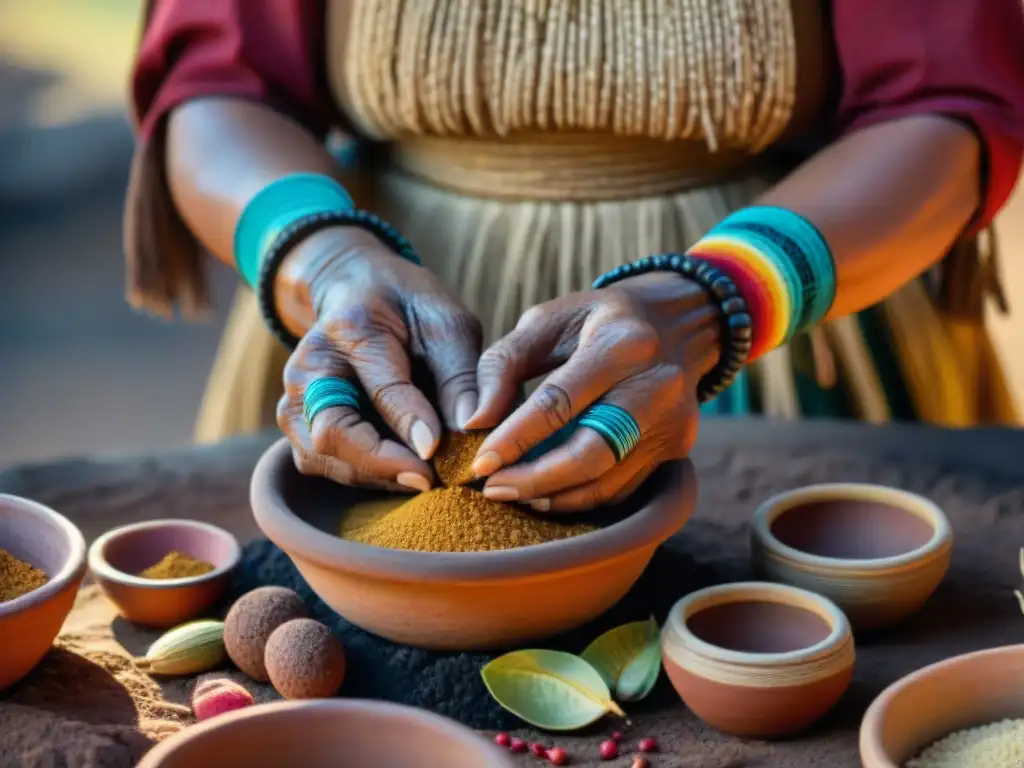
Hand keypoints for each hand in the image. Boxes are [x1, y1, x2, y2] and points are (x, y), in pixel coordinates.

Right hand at [276, 227, 481, 491]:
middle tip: (432, 479)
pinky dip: (364, 475)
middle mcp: (308, 367)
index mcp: (351, 327)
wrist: (358, 293)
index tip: (439, 450)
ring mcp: (294, 398)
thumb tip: (472, 430)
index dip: (410, 422)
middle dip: (383, 464)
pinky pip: (324, 464)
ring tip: (424, 476)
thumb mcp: (447, 324)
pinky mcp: (296, 425)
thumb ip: (460, 376)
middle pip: (332, 432)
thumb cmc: (410, 307)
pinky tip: (401, 469)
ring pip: (322, 458)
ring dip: (376, 476)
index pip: (381, 387)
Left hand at [464, 272, 720, 510]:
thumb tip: (473, 422)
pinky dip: (579, 496)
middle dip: (534, 480)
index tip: (479, 463)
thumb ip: (502, 365)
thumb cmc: (594, 322)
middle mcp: (656, 384)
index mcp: (620, 342)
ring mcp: (672, 420)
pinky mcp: (676, 447)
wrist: (672, 324)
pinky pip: (621, 487)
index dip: (515, 438)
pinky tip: (547, 490)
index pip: (559, 402)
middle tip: (493, 488)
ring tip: (513, 491)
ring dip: (553, 496)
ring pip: (607, 481)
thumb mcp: (545, 322)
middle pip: (590, 453)